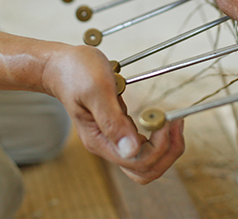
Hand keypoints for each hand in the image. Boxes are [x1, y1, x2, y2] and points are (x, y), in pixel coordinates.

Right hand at [41, 45, 184, 183]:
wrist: (60, 66)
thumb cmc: (75, 72)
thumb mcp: (96, 89)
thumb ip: (112, 120)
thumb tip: (132, 149)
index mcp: (100, 140)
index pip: (138, 160)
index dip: (160, 145)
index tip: (167, 119)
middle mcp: (107, 145)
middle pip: (145, 170)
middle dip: (168, 152)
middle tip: (177, 123)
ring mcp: (114, 140)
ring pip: (147, 162)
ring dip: (166, 148)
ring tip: (174, 123)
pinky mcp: (119, 131)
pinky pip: (144, 148)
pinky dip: (160, 139)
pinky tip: (164, 120)